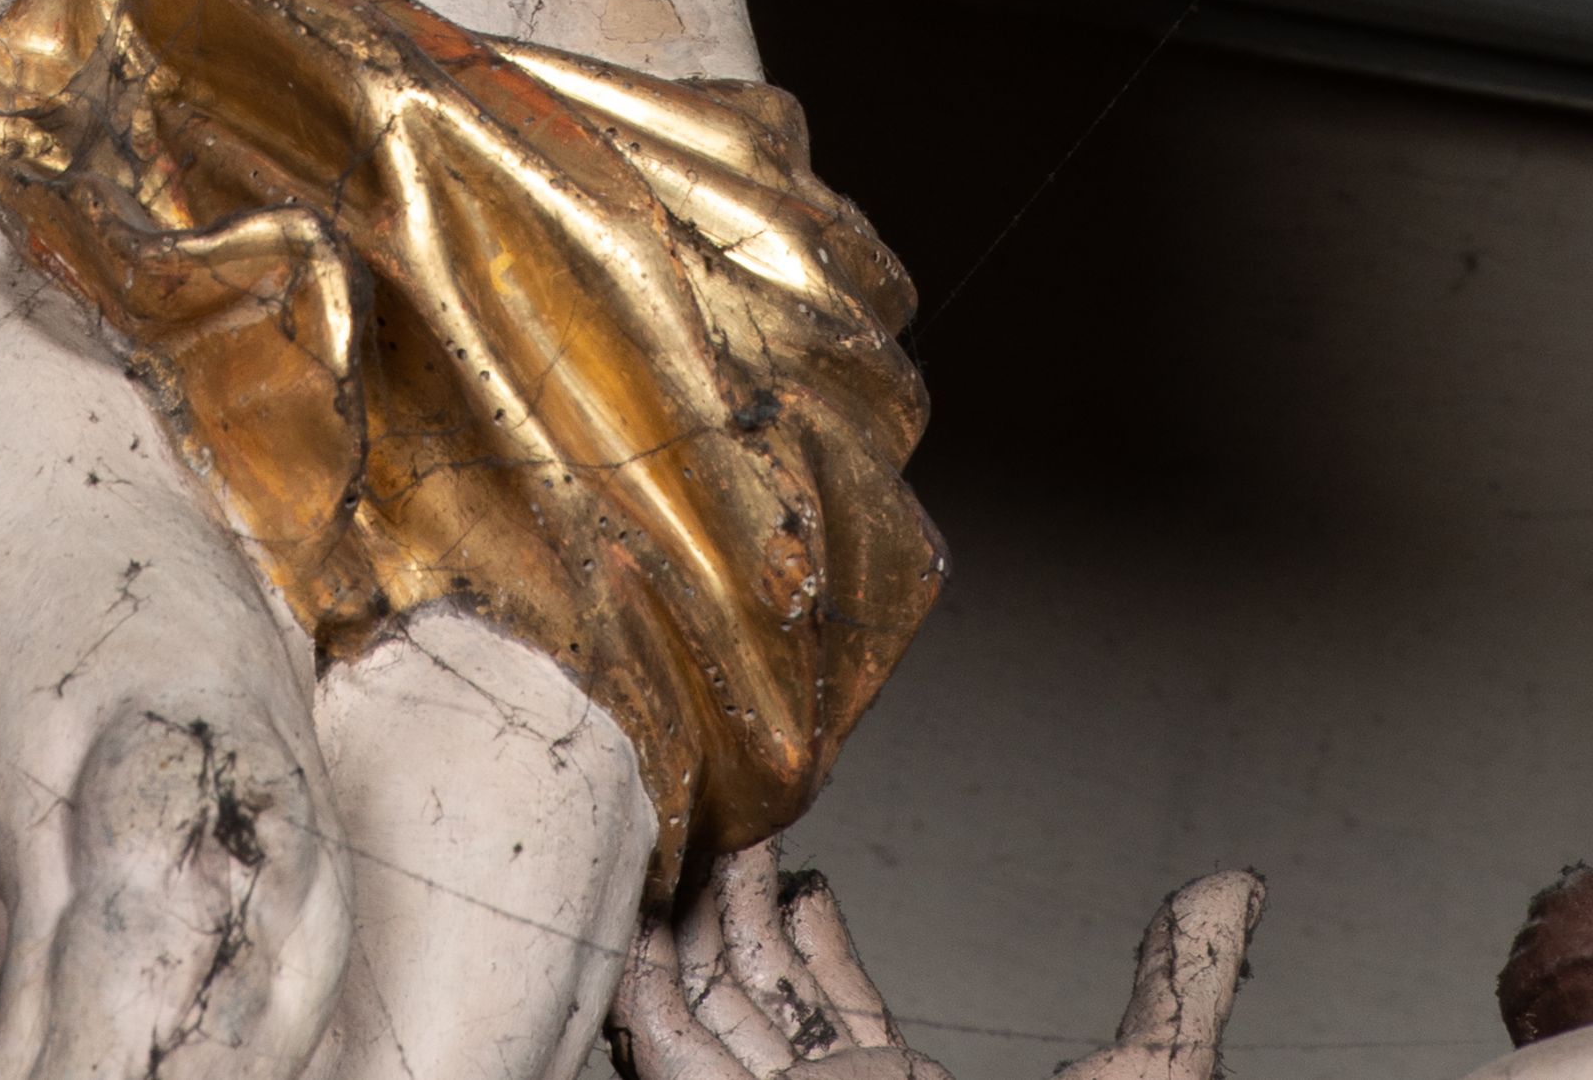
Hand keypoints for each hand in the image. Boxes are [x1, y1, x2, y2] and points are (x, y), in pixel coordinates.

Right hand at [614, 842, 1264, 1079]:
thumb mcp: (1151, 1077)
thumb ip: (1179, 984)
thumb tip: (1237, 887)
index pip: (836, 999)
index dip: (812, 924)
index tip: (795, 862)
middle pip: (759, 991)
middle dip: (733, 904)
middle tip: (719, 819)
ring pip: (710, 1009)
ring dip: (685, 927)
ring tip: (676, 841)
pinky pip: (672, 1055)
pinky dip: (647, 991)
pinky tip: (637, 927)